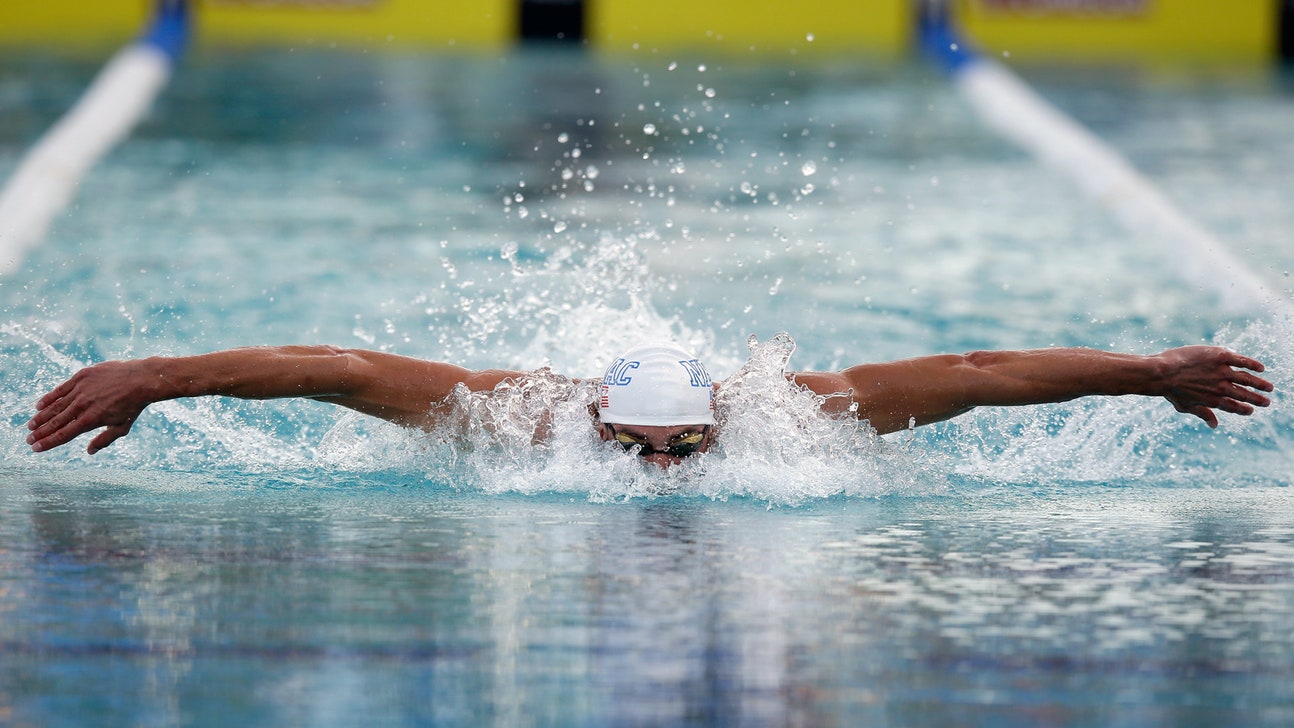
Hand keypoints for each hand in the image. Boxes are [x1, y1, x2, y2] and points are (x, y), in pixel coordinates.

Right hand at [26, 360, 158, 453]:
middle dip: (40, 432)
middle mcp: (82, 405)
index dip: (48, 443)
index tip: (36, 448)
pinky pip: (61, 389)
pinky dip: (49, 398)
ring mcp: (81, 390)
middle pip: (55, 422)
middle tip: (28, 439)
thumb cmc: (133, 406)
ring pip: (55, 406)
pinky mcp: (82, 377)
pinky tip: (39, 405)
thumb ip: (104, 440)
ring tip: (30, 426)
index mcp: (91, 420)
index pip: (63, 435)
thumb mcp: (122, 427)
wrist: (141, 379)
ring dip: (41, 417)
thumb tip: (89, 451)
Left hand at [1157, 346, 1272, 427]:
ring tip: (1269, 388)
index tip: (1252, 410)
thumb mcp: (1185, 407)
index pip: (1234, 407)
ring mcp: (1222, 372)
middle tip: (1267, 402)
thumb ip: (1202, 414)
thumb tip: (1215, 425)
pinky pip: (1241, 360)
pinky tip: (1261, 368)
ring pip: (1247, 378)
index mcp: (1214, 400)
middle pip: (1244, 395)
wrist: (1162, 372)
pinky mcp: (1220, 357)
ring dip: (1260, 384)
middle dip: (1257, 399)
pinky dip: (1252, 364)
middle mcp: (1221, 388)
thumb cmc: (1169, 390)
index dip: (1244, 410)